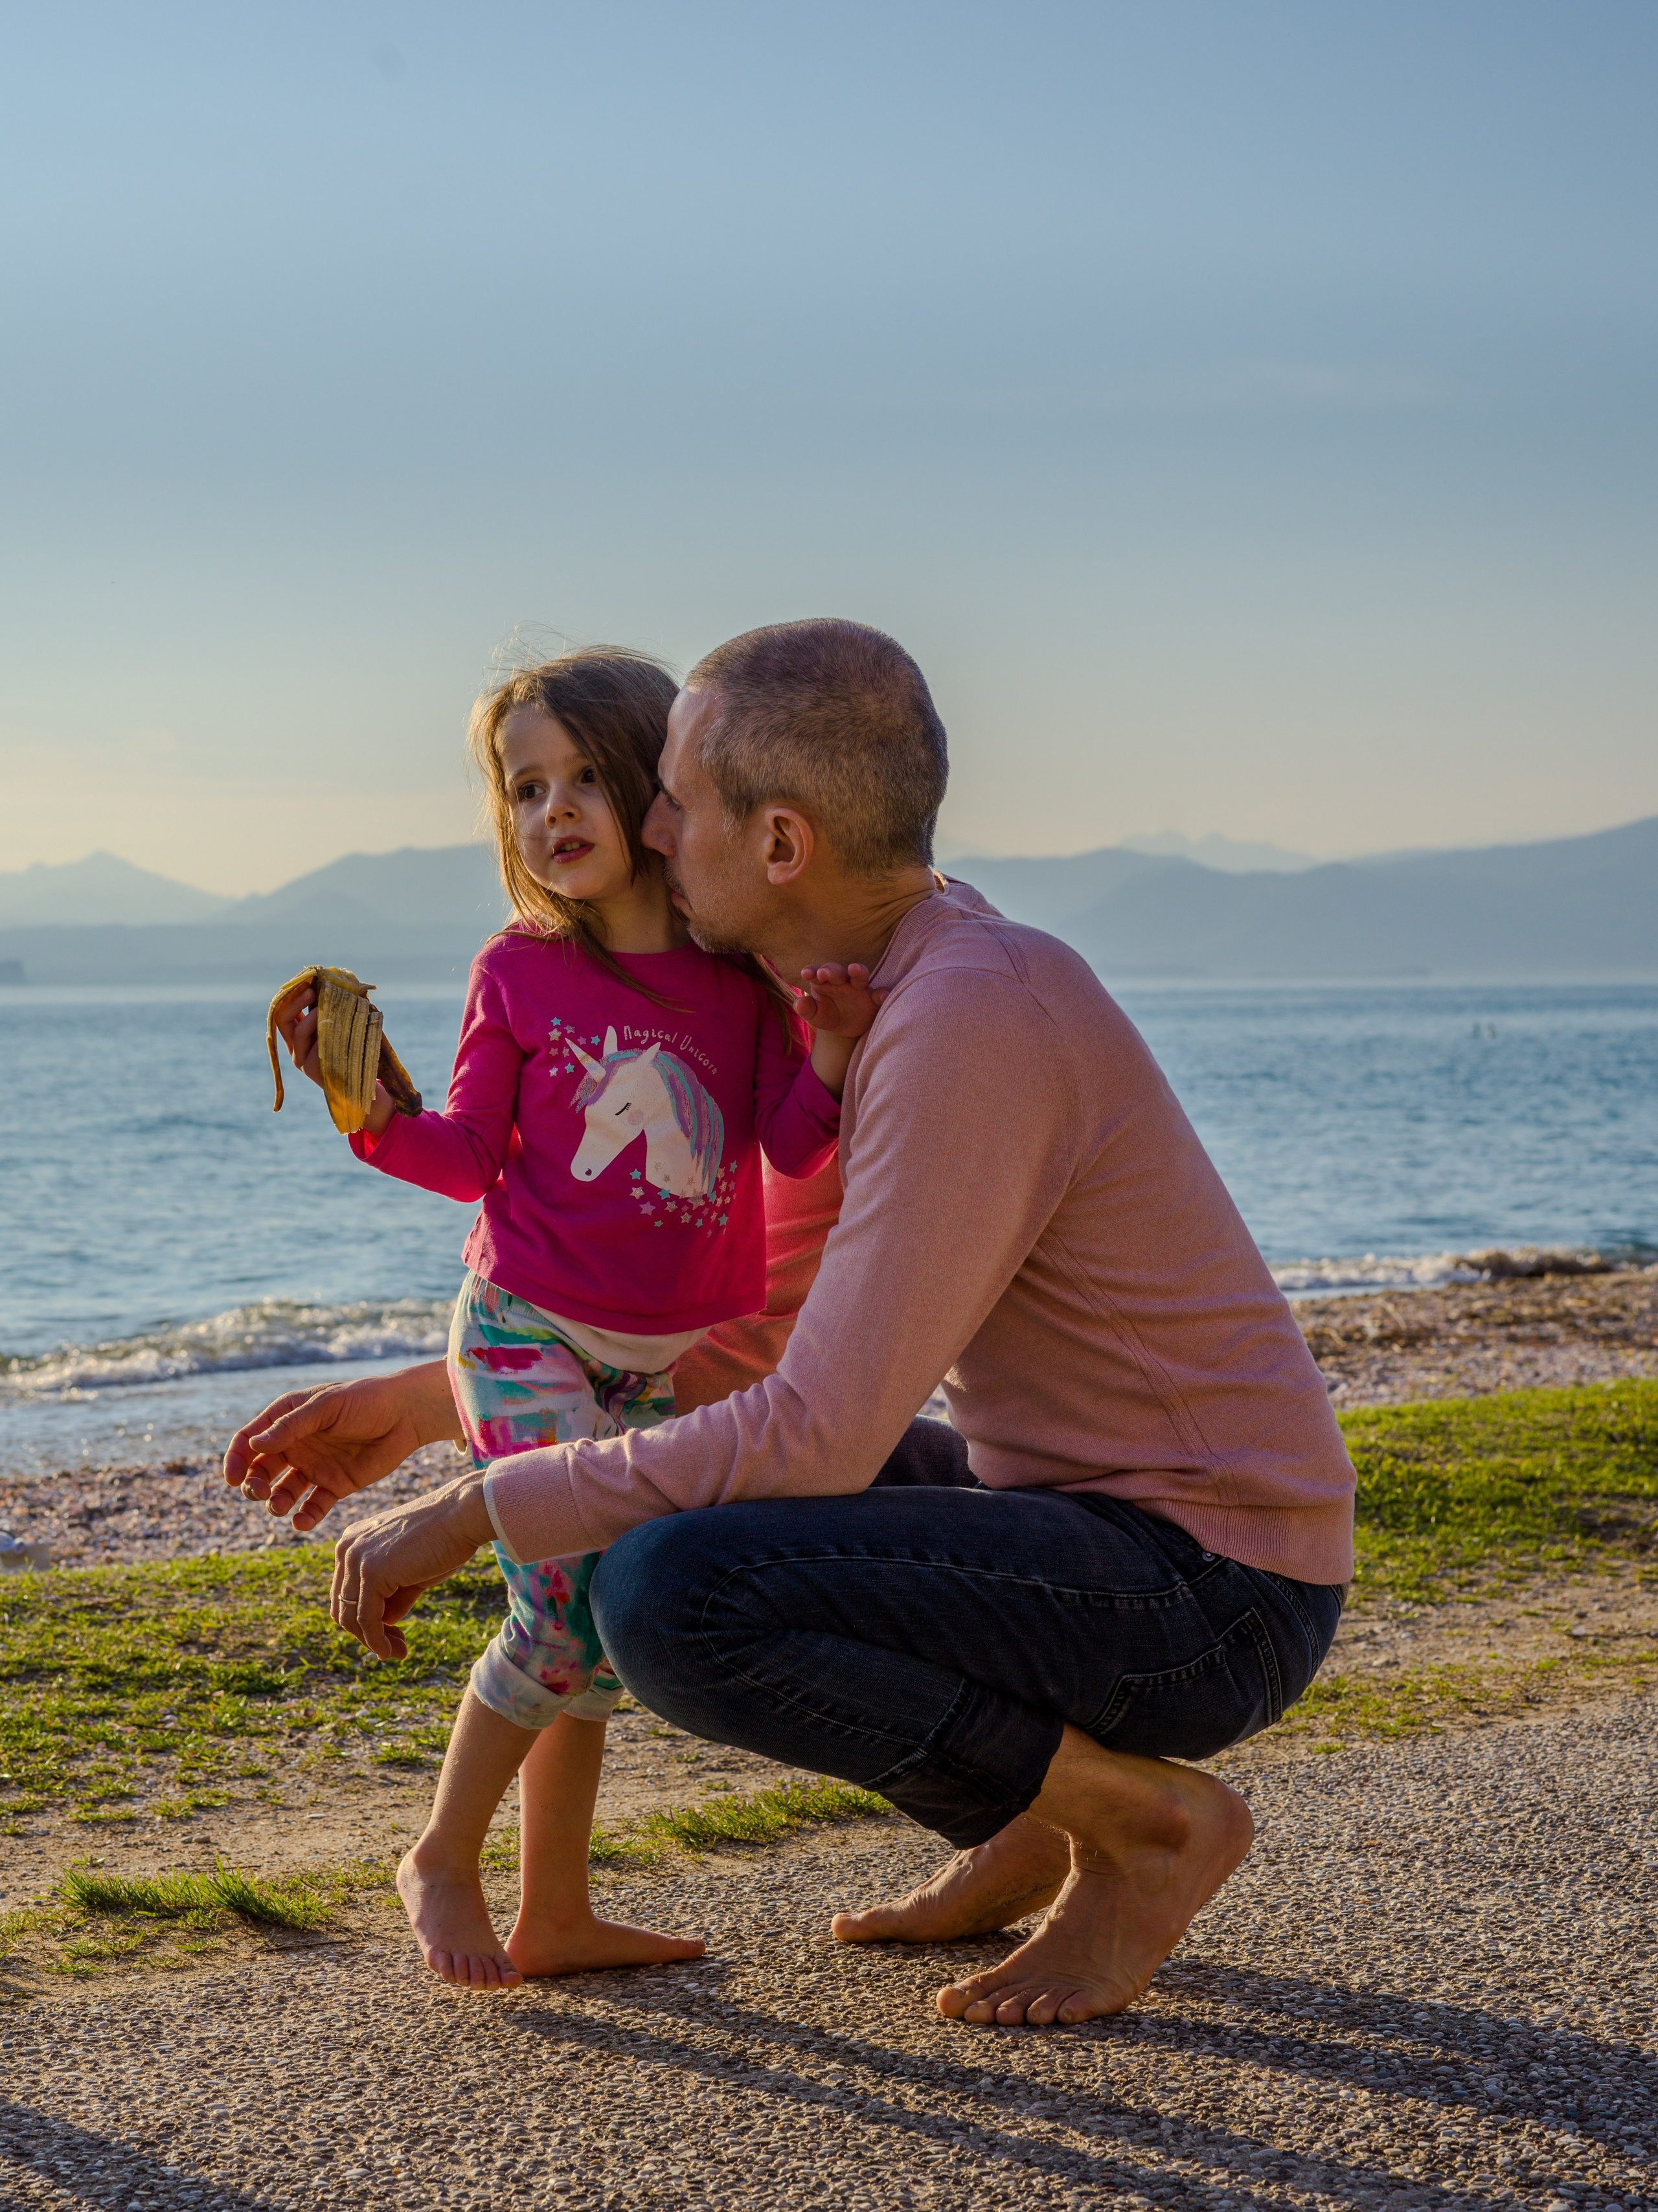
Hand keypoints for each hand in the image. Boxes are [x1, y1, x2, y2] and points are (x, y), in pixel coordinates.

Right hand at [223, 1360, 462, 1531]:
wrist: (407, 1415)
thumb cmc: (365, 1401)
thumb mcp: (327, 1407)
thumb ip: (292, 1426)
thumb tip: (255, 1444)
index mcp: (287, 1419)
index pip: (250, 1441)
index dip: (236, 1459)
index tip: (231, 1478)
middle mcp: (297, 1445)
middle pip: (261, 1470)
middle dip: (253, 1484)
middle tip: (260, 1493)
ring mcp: (315, 1466)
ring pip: (283, 1492)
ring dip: (275, 1502)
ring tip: (279, 1506)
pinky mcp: (335, 1485)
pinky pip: (313, 1507)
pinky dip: (304, 1518)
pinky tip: (301, 1522)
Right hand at [270, 980, 395, 1135]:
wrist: (362, 1085)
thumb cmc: (353, 1053)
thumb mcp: (339, 1029)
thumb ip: (334, 1012)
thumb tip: (340, 983)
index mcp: (298, 1037)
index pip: (283, 1012)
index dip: (292, 996)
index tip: (307, 981)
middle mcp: (295, 1048)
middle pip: (282, 1019)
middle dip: (296, 1001)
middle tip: (312, 989)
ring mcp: (302, 1060)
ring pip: (299, 1031)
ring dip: (314, 1013)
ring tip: (331, 1004)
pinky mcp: (313, 1069)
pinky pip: (315, 1045)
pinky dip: (325, 1029)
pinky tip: (339, 1021)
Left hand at [330, 1476, 495, 1660]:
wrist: (463, 1514)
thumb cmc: (444, 1537)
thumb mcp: (411, 1570)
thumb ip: (393, 1594)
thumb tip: (384, 1623)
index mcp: (353, 1542)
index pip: (346, 1592)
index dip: (364, 1620)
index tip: (392, 1635)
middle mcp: (347, 1548)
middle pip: (343, 1607)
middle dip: (366, 1634)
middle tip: (394, 1650)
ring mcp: (355, 1559)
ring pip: (351, 1617)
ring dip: (372, 1642)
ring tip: (396, 1653)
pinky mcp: (370, 1572)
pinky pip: (366, 1618)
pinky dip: (376, 1640)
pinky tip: (392, 1651)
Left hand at [793, 963, 886, 1039]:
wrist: (845, 1029)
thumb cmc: (827, 1015)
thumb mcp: (815, 1015)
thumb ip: (806, 1009)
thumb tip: (799, 1003)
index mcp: (824, 982)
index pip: (816, 972)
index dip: (812, 971)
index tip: (806, 974)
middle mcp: (842, 981)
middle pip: (837, 971)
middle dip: (831, 970)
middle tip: (824, 973)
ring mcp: (859, 988)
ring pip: (860, 976)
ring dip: (858, 971)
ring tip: (854, 969)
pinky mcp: (873, 999)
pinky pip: (879, 994)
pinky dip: (883, 993)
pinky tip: (884, 996)